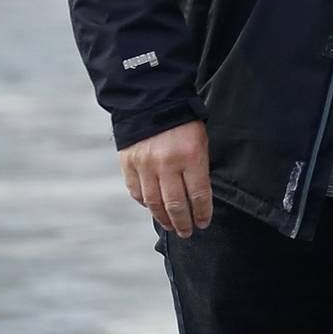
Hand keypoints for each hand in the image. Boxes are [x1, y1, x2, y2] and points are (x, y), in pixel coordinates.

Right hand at [119, 121, 211, 236]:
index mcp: (190, 156)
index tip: (204, 223)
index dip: (202, 212)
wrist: (151, 102)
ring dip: (164, 218)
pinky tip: (154, 209)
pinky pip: (137, 192)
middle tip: (188, 232)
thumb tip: (198, 197)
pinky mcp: (128, 165)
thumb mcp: (200, 140)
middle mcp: (166, 163)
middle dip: (183, 222)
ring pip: (154, 202)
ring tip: (172, 227)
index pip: (198, 194)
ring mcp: (145, 165)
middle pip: (175, 203)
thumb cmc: (184, 122)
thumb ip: (199, 167)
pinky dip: (146, 204)